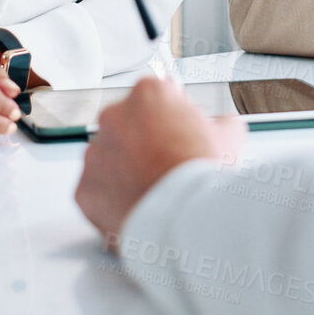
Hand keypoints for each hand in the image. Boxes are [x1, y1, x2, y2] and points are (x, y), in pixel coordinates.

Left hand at [76, 77, 246, 249]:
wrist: (186, 219)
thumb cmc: (204, 176)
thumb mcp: (228, 136)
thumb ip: (218, 122)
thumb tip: (221, 126)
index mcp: (148, 94)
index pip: (155, 95)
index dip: (171, 116)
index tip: (179, 131)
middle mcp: (114, 117)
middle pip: (127, 124)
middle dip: (144, 141)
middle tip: (167, 163)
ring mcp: (95, 154)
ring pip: (109, 157)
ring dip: (126, 169)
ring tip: (154, 189)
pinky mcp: (85, 189)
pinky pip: (97, 190)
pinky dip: (112, 198)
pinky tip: (138, 205)